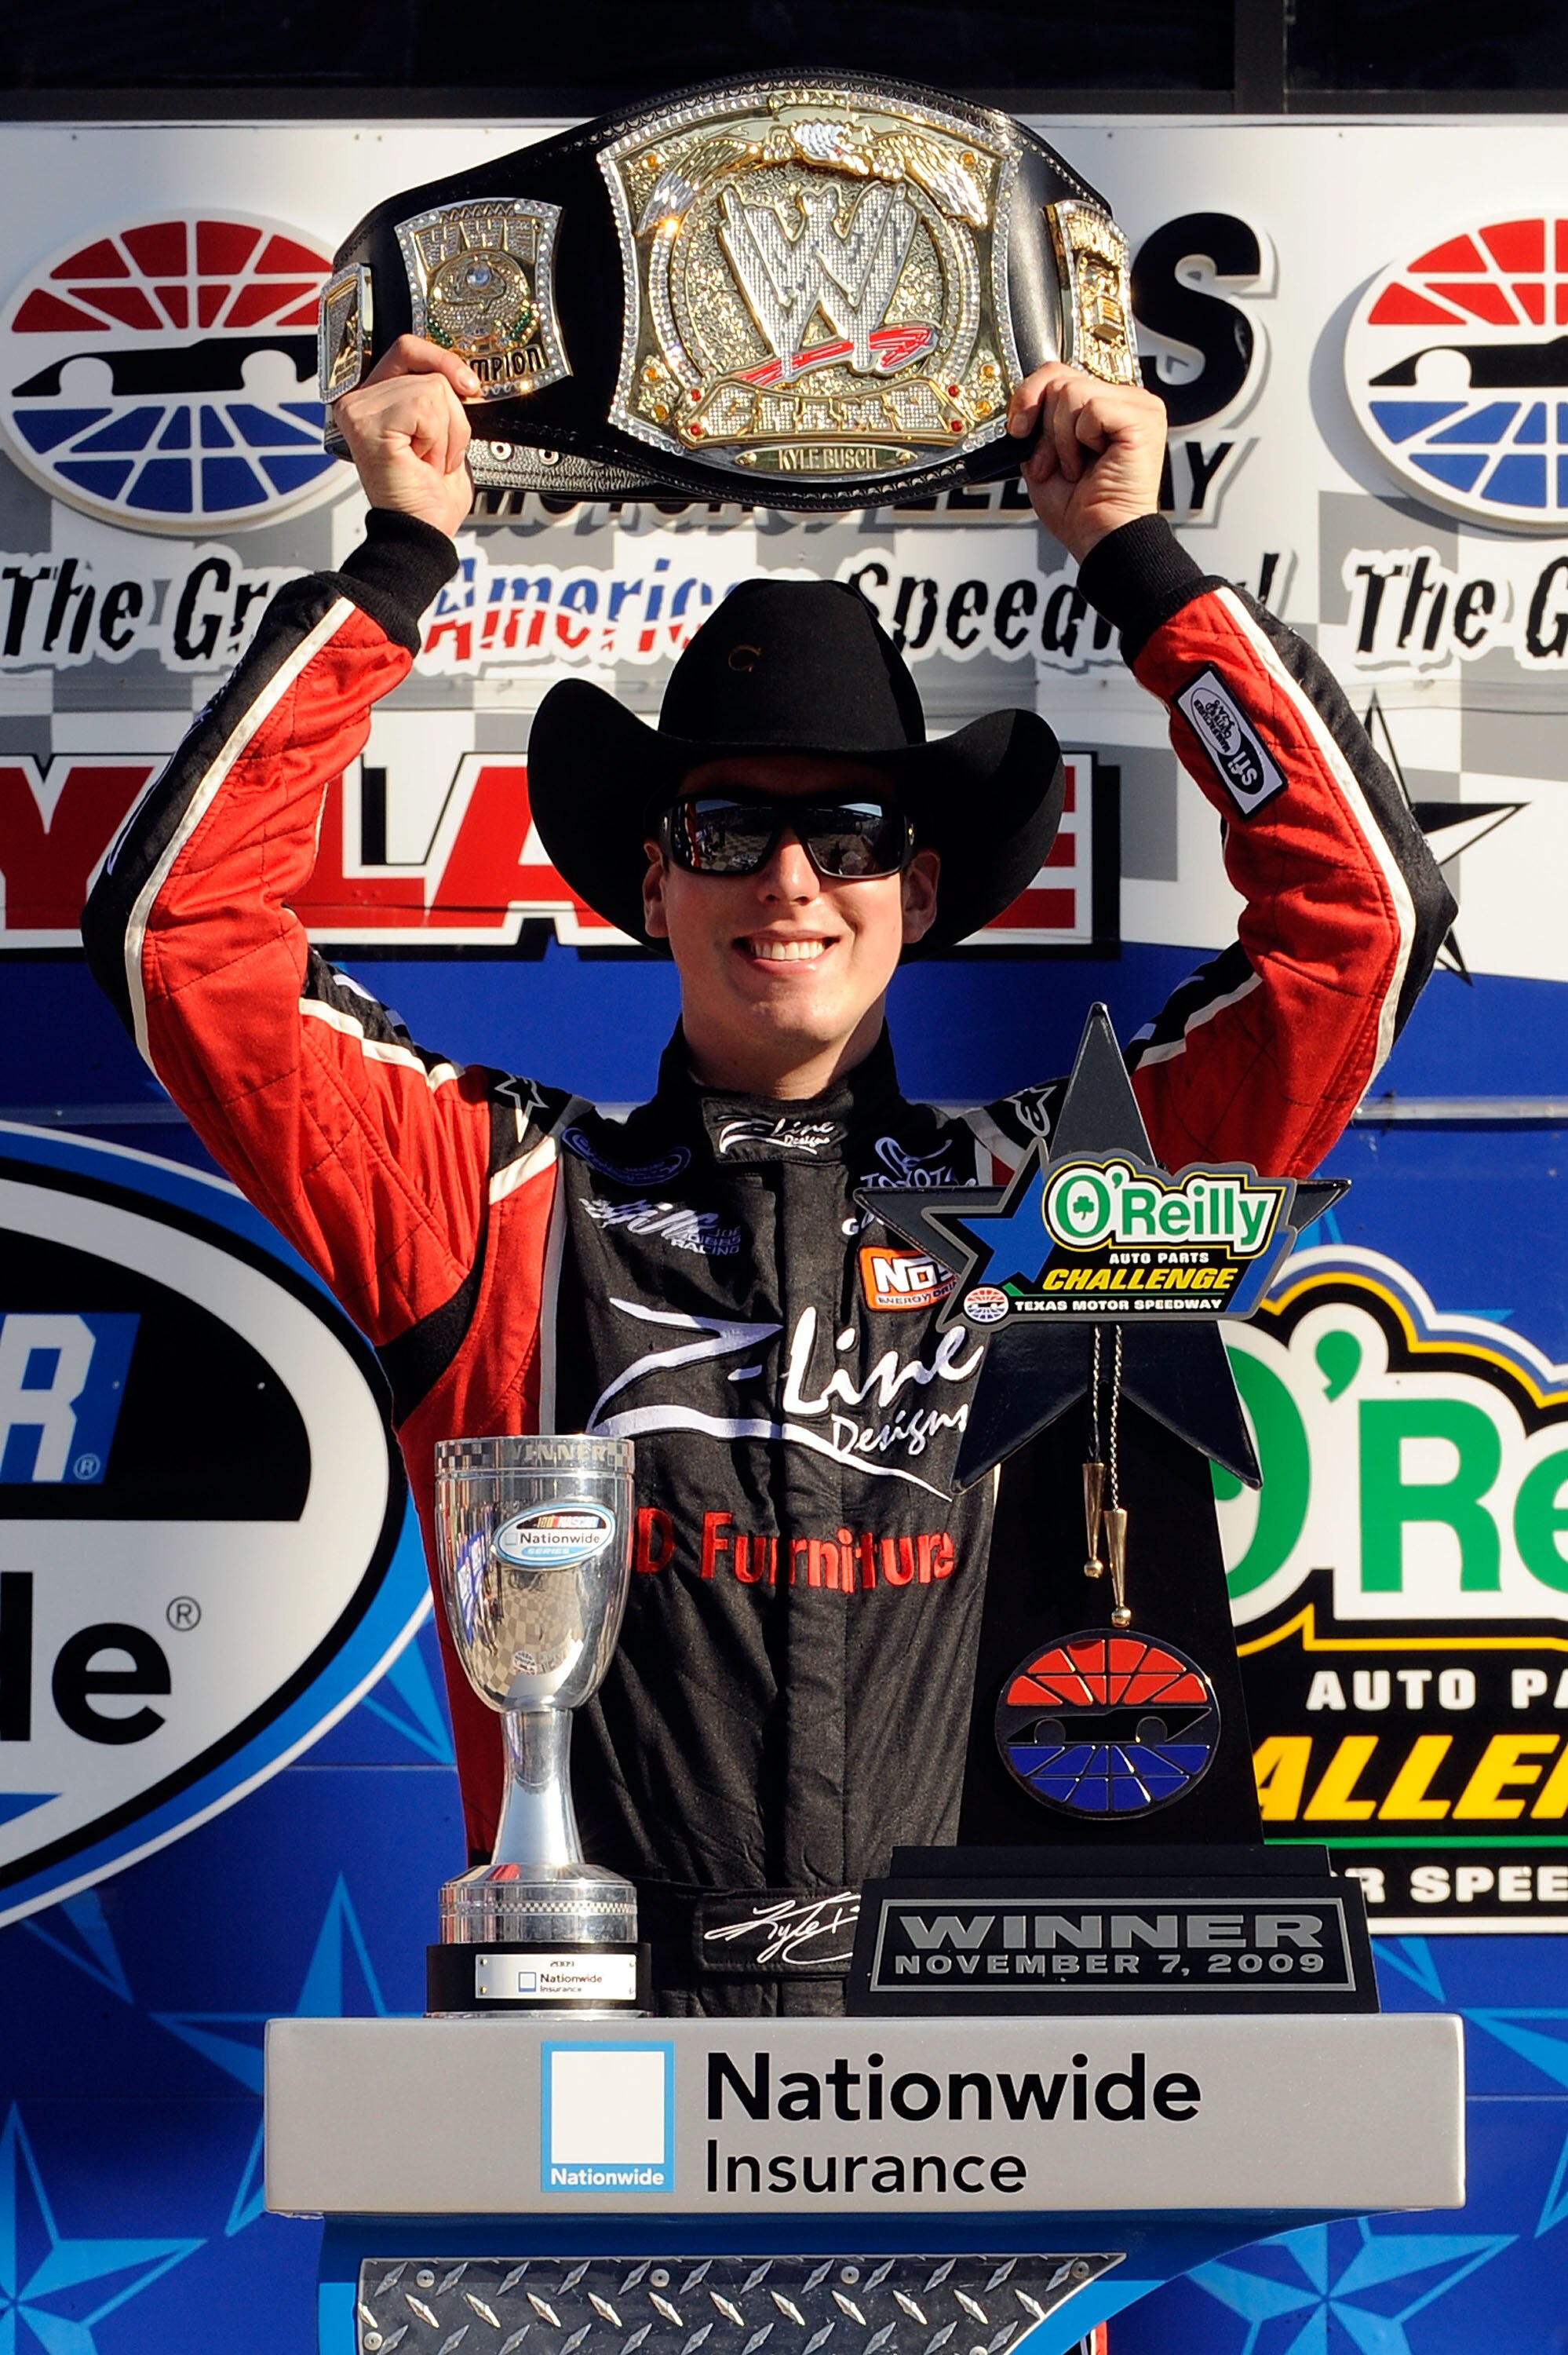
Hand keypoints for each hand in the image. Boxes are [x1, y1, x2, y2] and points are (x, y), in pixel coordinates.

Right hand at [331, 335, 476, 538]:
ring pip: (432, 389)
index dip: (442, 362)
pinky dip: (437, 439)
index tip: (468, 386)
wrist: (422, 531)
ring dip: (445, 434)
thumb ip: (443, 397)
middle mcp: (360, 399)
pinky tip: (421, 461)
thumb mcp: (445, 434)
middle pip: (427, 370)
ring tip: (427, 461)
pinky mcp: (366, 421)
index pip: (408, 348)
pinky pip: (426, 407)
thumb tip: (463, 376)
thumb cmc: (428, 496)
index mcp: (375, 398)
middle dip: (451, 417)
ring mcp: (359, 409)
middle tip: (436, 454)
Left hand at [1008, 364, 1166, 562]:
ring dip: (1062, 439)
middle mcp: (1123, 400)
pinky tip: (1094, 463)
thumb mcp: (1043, 455)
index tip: (1018, 429)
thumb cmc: (1080, 509)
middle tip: (1053, 464)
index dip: (1031, 397)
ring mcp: (1137, 405)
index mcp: (1103, 405)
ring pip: (1071, 391)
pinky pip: (1090, 407)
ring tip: (1076, 468)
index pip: (1059, 372)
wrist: (1100, 538)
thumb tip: (1022, 398)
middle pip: (1061, 378)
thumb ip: (1038, 420)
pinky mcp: (1142, 417)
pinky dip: (1079, 440)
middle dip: (1045, 429)